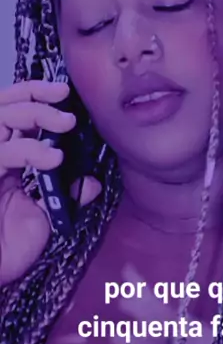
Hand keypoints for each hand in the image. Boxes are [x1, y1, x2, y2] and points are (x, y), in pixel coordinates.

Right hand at [0, 80, 101, 286]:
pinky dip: (29, 152)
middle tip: (65, 99)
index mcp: (4, 160)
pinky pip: (2, 155)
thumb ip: (67, 196)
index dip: (35, 97)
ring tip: (66, 123)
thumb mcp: (45, 218)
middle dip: (35, 97)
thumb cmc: (8, 249)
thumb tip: (93, 182)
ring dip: (34, 115)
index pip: (14, 116)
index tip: (65, 94)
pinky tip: (53, 159)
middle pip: (3, 108)